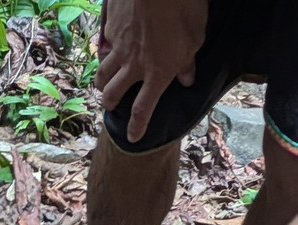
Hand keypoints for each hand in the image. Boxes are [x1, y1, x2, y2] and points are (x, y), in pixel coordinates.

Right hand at [97, 0, 207, 141]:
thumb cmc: (184, 7)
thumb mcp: (195, 36)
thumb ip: (188, 61)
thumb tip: (187, 79)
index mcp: (158, 72)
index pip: (143, 109)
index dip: (137, 126)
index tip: (133, 138)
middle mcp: (133, 65)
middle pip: (113, 94)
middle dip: (110, 104)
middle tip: (110, 106)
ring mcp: (118, 47)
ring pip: (102, 73)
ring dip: (101, 82)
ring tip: (102, 85)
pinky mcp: (110, 28)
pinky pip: (103, 46)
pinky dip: (104, 51)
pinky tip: (105, 49)